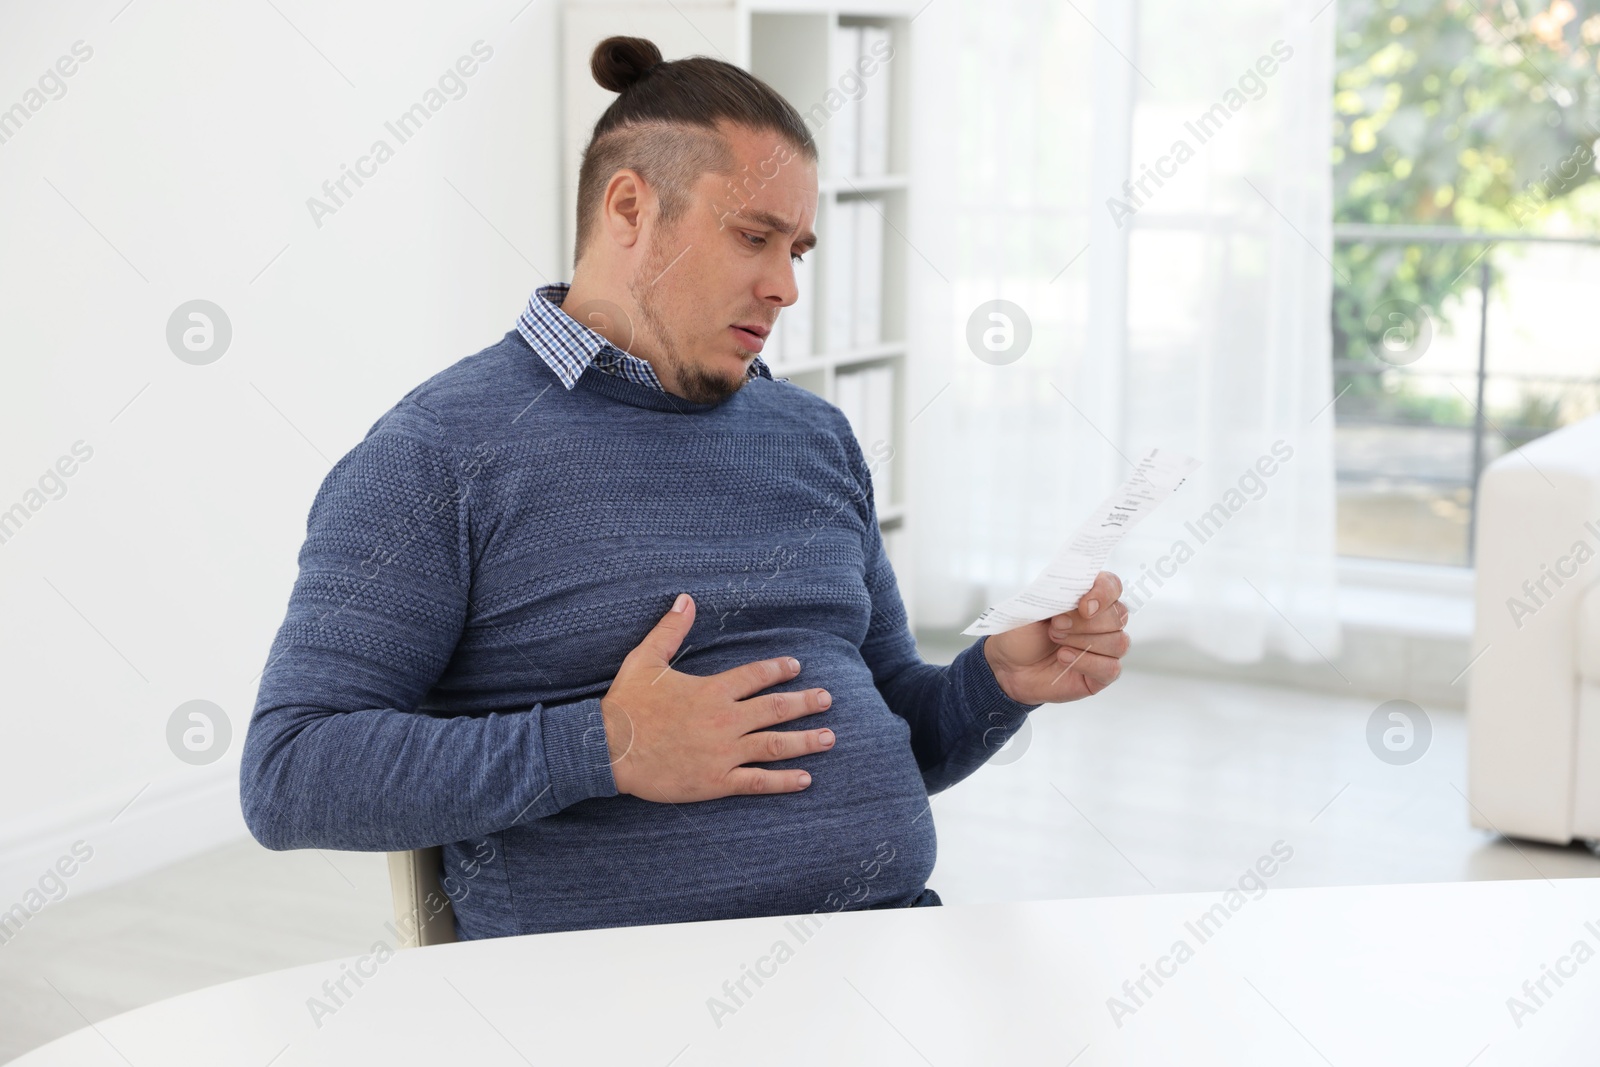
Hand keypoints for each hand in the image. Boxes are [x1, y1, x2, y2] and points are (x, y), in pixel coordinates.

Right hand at [600, 593, 835, 801]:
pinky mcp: (716, 780)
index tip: (795, 667)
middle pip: (775, 708)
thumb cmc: (626, 705)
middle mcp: (725, 719)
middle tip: (827, 699)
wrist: (608, 749)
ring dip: (805, 741)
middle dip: (804, 703)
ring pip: (774, 744)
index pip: (755, 676)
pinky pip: (757, 781)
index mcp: (712, 690)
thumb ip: (669, 630)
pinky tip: (805, 779)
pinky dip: (783, 781)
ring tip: (830, 737)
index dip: (777, 669)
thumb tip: (686, 599)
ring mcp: (723, 752)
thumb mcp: (644, 660)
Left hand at [982, 570, 1128, 704]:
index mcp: (1088, 597)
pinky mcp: (1102, 674)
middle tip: (1055, 626)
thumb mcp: (1033, 606)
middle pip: (1118, 616)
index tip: (1083, 605)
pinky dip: (1086, 662)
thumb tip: (1078, 588)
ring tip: (1056, 641)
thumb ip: (1058, 593)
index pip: (1113, 586)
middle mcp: (1102, 622)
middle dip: (1084, 622)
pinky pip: (1111, 668)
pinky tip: (1064, 658)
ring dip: (1084, 641)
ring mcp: (1105, 649)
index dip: (1103, 593)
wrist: (1008, 666)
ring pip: (1118, 642)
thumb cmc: (1022, 633)